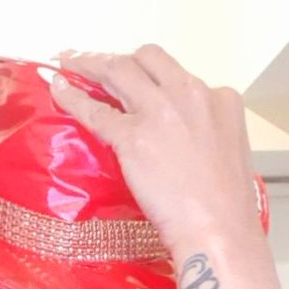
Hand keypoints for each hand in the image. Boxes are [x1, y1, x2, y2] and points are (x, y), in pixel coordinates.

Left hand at [51, 45, 261, 261]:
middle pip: (146, 59)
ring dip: (91, 64)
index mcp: (221, 99)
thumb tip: (180, 139)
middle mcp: (191, 94)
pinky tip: (60, 89)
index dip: (151, 78)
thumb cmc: (228, 209)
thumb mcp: (229, 154)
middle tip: (94, 63)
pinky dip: (73, 96)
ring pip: (118, 71)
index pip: (178, 75)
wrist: (219, 231)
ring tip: (71, 64)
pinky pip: (95, 110)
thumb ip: (205, 134)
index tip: (136, 82)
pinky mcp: (133, 136)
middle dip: (118, 58)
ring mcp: (160, 113)